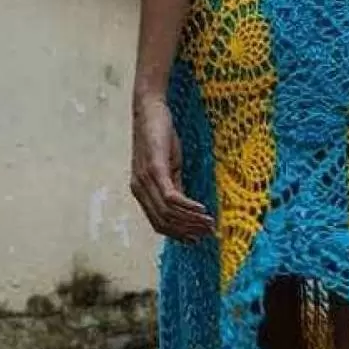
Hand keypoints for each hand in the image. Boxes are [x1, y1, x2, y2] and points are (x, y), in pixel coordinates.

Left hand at [130, 99, 214, 241]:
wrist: (149, 110)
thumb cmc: (159, 136)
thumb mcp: (168, 166)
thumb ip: (173, 186)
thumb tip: (184, 206)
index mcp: (141, 191)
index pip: (158, 223)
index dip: (178, 234)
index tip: (197, 238)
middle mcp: (139, 189)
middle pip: (163, 222)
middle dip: (187, 231)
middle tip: (208, 233)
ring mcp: (145, 180)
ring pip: (168, 213)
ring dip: (191, 221)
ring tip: (209, 223)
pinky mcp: (155, 169)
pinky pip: (171, 197)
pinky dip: (188, 207)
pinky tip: (202, 209)